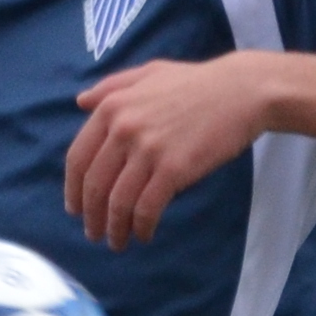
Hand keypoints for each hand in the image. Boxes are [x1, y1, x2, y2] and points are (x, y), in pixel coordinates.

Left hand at [64, 55, 277, 247]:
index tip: (76, 208)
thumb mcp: (148, 73)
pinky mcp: (174, 169)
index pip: (78, 158)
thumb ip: (111, 86)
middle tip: (94, 233)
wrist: (242, 91)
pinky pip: (147, 208)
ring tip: (117, 242)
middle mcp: (124, 128)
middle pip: (95, 185)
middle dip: (91, 216)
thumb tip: (79, 101)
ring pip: (118, 202)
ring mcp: (148, 150)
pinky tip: (144, 235)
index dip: (73, 189)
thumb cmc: (197, 83)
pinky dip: (142, 227)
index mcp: (112, 108)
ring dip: (114, 228)